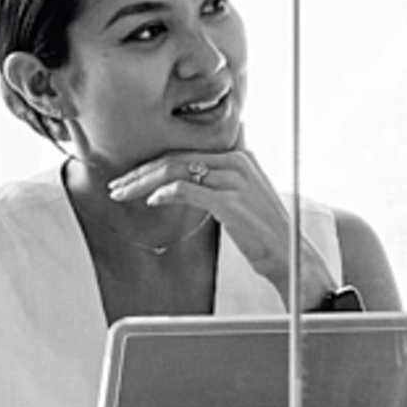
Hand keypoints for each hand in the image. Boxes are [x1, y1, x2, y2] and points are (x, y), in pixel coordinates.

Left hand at [102, 143, 304, 305]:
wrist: (290, 253)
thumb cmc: (265, 232)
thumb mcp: (244, 197)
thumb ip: (219, 183)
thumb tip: (184, 184)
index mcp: (239, 156)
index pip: (186, 152)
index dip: (153, 164)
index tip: (131, 178)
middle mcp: (237, 162)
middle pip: (177, 158)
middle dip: (141, 172)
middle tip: (117, 186)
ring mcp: (234, 180)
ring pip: (176, 171)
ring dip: (143, 183)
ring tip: (123, 193)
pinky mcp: (229, 202)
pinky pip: (188, 190)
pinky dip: (165, 193)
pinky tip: (151, 201)